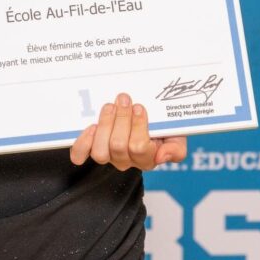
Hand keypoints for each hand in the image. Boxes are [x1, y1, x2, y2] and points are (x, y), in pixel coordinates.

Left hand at [69, 93, 186, 170]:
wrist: (147, 117)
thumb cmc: (162, 127)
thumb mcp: (177, 135)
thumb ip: (176, 149)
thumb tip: (161, 156)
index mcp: (147, 158)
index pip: (139, 148)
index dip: (138, 126)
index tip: (139, 107)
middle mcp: (126, 160)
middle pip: (118, 146)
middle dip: (121, 119)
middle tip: (124, 99)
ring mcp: (108, 155)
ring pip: (101, 151)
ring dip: (105, 124)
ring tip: (110, 106)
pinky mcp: (92, 148)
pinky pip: (81, 153)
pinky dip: (83, 142)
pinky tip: (90, 127)